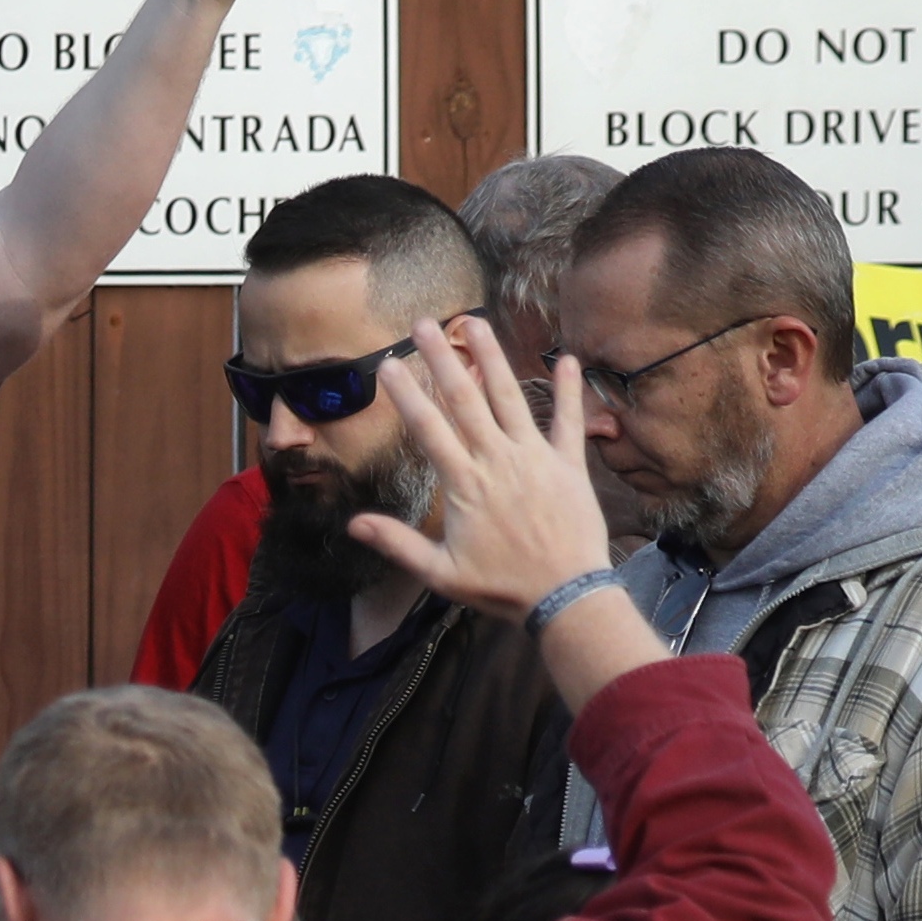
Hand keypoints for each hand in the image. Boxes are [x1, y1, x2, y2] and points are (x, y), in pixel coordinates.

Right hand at [357, 313, 625, 626]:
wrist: (565, 596)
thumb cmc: (501, 588)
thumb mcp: (440, 573)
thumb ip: (397, 543)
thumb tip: (352, 524)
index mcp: (463, 484)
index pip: (428, 428)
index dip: (407, 393)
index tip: (389, 364)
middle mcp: (496, 460)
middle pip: (464, 399)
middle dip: (442, 357)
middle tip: (424, 323)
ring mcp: (534, 457)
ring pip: (509, 397)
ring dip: (492, 357)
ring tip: (476, 323)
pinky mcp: (568, 464)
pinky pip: (569, 421)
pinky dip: (569, 390)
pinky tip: (567, 360)